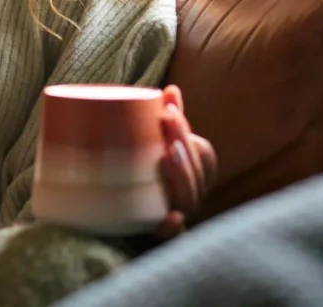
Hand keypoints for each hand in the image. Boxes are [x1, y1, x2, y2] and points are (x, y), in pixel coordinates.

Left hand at [155, 84, 216, 237]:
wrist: (120, 205)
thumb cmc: (147, 166)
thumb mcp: (158, 140)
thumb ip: (167, 116)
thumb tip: (171, 90)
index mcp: (196, 171)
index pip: (202, 153)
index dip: (188, 133)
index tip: (168, 112)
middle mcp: (191, 193)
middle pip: (196, 172)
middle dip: (184, 144)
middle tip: (166, 122)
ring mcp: (178, 211)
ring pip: (189, 197)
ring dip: (182, 176)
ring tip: (167, 155)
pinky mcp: (158, 230)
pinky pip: (170, 233)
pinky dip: (172, 225)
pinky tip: (169, 217)